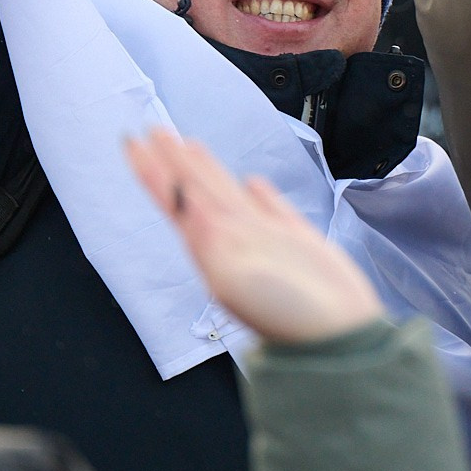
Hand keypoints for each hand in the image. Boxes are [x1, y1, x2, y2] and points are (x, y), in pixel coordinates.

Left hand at [124, 130, 384, 346]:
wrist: (338, 340)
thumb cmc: (290, 318)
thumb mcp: (238, 279)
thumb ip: (215, 239)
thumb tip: (191, 208)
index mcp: (212, 248)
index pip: (175, 198)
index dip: (153, 170)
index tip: (132, 143)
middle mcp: (234, 239)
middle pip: (197, 189)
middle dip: (173, 160)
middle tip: (152, 130)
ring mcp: (265, 239)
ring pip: (229, 194)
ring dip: (207, 169)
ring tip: (189, 146)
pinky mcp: (298, 241)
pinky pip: (272, 208)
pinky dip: (260, 192)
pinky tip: (252, 182)